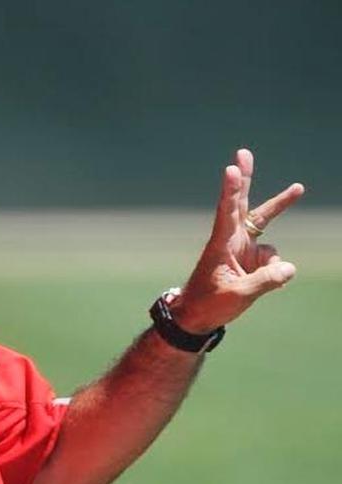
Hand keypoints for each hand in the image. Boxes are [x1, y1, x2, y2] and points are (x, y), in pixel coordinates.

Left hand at [174, 148, 303, 333]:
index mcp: (221, 244)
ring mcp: (243, 247)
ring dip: (282, 204)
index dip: (232, 190)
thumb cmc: (209, 305)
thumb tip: (289, 268)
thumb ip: (265, 281)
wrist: (198, 318)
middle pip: (242, 202)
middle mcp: (232, 239)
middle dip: (245, 177)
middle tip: (243, 152)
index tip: (232, 169)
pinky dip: (274, 269)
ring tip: (298, 188)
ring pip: (267, 224)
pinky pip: (274, 258)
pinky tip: (263, 282)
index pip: (227, 212)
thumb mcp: (239, 296)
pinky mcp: (251, 258)